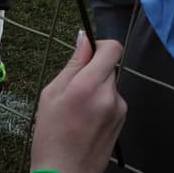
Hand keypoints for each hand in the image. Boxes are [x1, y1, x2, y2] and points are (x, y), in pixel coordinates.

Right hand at [30, 32, 125, 172]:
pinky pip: (112, 101)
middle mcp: (110, 95)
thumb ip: (73, 64)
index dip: (100, 45)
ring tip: (77, 110)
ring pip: (110, 84)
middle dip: (93, 71)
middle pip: (109, 66)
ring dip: (97, 88)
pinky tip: (86, 121)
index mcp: (89, 85)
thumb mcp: (51, 93)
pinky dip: (101, 103)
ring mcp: (119, 110)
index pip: (112, 48)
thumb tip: (84, 39)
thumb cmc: (50, 135)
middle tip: (72, 88)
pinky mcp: (122, 121)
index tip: (86, 53)